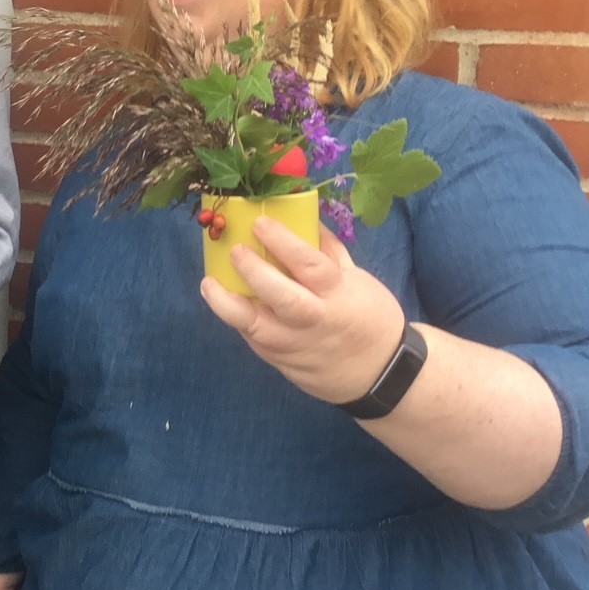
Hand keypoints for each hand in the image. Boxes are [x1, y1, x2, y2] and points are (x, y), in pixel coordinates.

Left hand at [200, 217, 405, 405]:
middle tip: (235, 250)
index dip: (283, 242)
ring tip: (209, 285)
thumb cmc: (370, 318)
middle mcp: (315, 321)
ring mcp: (297, 347)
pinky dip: (239, 322)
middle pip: (282, 297)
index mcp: (339, 295)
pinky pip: (257, 342)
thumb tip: (304, 215)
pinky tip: (225, 303)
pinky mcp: (284, 365)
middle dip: (254, 272)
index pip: (310, 265)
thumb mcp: (359, 280)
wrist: (379, 374)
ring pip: (258, 329)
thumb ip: (329, 250)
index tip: (260, 223)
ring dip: (228, 306)